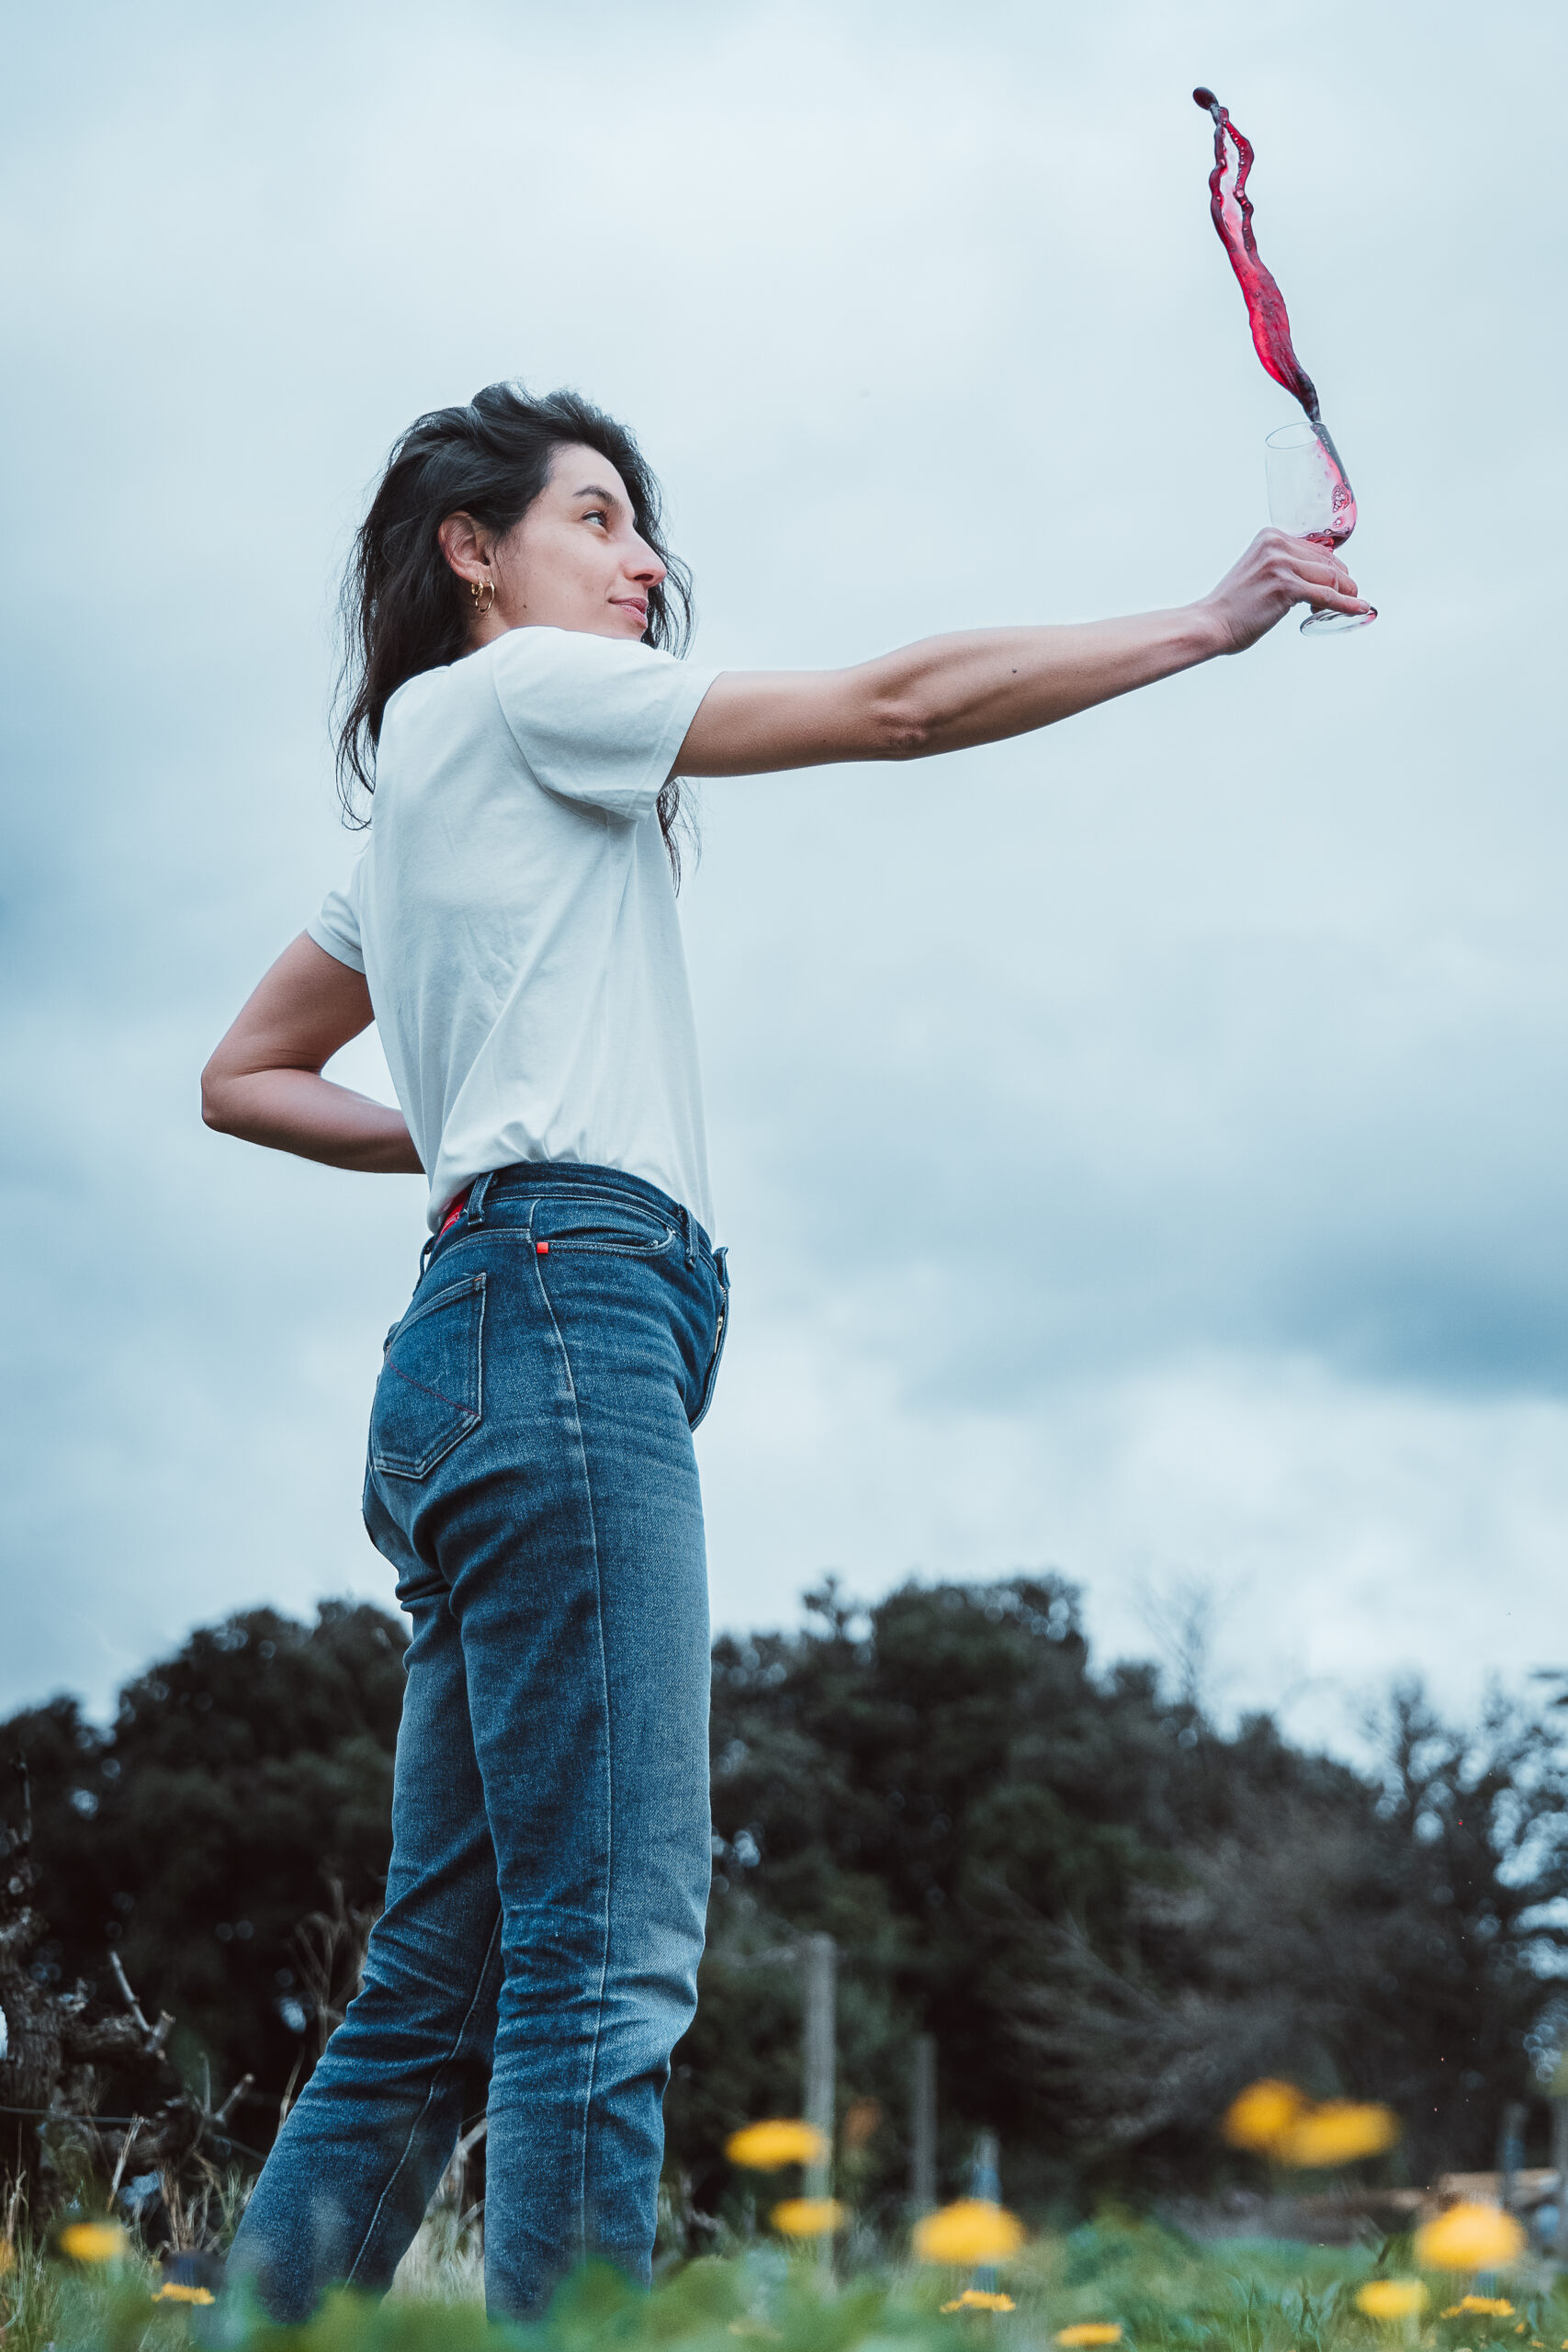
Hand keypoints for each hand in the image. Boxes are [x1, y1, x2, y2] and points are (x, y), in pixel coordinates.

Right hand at [1197, 528, 1373, 653]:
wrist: (1209, 624)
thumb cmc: (1231, 607)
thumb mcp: (1257, 572)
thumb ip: (1281, 567)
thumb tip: (1312, 579)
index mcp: (1270, 537)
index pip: (1317, 549)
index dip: (1333, 568)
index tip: (1338, 585)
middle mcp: (1276, 544)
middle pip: (1328, 561)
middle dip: (1343, 581)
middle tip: (1348, 598)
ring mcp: (1281, 564)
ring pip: (1331, 577)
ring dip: (1347, 594)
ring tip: (1351, 606)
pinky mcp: (1286, 587)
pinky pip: (1327, 596)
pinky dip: (1347, 604)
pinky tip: (1359, 609)